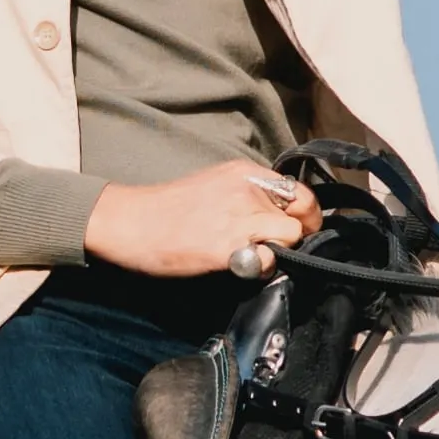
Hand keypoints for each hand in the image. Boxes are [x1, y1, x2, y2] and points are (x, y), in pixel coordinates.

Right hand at [82, 163, 325, 280]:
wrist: (133, 223)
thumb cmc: (168, 210)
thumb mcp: (215, 186)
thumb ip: (247, 196)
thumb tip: (275, 217)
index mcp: (244, 171)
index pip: (298, 190)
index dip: (304, 212)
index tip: (300, 227)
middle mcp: (248, 188)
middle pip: (303, 212)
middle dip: (301, 232)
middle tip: (287, 247)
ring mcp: (241, 215)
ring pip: (292, 236)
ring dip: (282, 251)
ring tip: (257, 258)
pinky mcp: (231, 244)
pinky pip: (270, 258)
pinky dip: (263, 267)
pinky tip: (240, 266)